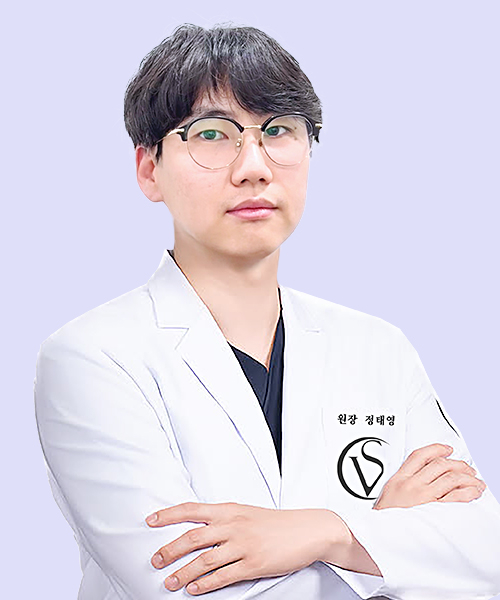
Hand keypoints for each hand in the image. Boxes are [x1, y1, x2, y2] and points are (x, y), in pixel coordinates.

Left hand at [146, 502, 338, 594]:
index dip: (168, 514)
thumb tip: (196, 527)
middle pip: (192, 538)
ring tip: (169, 583)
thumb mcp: (245, 512)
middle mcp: (233, 525)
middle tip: (155, 561)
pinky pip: (223, 577)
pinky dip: (206, 585)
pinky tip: (194, 590)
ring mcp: (243, 545)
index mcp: (229, 509)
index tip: (149, 521)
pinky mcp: (254, 564)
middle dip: (170, 550)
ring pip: (204, 561)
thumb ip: (222, 518)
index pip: (192, 509)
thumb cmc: (273, 522)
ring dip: (184, 573)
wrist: (307, 530)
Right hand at [374, 443, 486, 509]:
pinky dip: (468, 492)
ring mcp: (422, 498)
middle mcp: (411, 485)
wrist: (380, 535)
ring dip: (467, 477)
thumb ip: (405, 480)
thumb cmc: (385, 517)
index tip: (447, 449)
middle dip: (458, 464)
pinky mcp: (432, 512)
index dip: (436, 449)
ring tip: (475, 481)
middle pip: (439, 465)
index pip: (419, 455)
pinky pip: (455, 497)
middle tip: (467, 468)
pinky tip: (473, 492)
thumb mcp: (389, 491)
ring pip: (450, 478)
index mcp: (400, 478)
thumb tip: (425, 473)